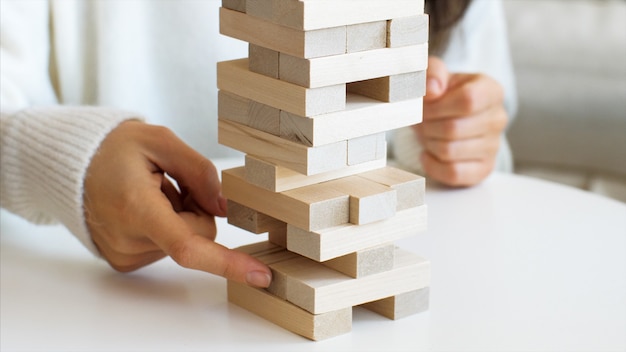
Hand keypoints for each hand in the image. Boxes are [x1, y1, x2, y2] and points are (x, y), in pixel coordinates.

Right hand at [84, 121, 271, 286]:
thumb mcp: (161, 141)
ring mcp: (125, 254)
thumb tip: (225, 209)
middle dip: (197, 208)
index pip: (188, 246)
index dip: (228, 262)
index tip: (260, 275)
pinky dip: (166, 226)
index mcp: (137, 208)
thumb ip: (199, 171)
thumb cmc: (116, 148)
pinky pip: (167, 246)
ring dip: (179, 216)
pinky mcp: (125, 260)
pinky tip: (143, 206)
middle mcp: (128, 239)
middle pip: (198, 234)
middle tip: (169, 183)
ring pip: (185, 240)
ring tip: (149, 193)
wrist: (73, 164)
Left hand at [414, 57, 507, 185]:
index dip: (436, 106)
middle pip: (453, 129)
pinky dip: (432, 165)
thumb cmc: (442, 94)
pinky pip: (453, 173)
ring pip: (449, 152)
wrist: (447, 116)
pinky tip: (427, 153)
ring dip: (428, 143)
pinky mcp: (483, 169)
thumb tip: (433, 90)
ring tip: (426, 134)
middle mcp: (498, 119)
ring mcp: (494, 146)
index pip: (467, 101)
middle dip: (426, 126)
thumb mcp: (435, 75)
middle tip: (419, 121)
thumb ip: (432, 73)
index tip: (423, 106)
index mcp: (491, 91)